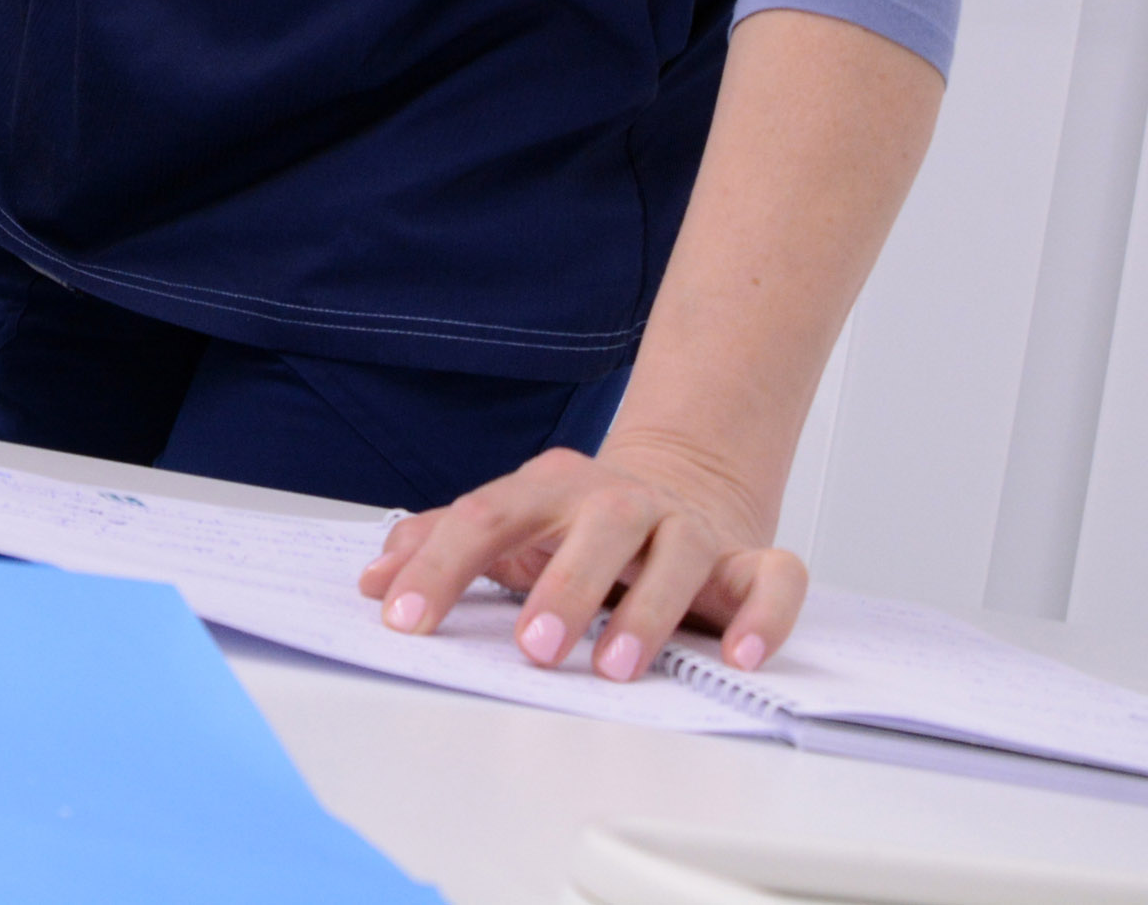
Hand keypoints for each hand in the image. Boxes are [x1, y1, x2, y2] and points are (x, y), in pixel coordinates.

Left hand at [354, 434, 806, 681]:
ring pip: (678, 551)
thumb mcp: (510, 525)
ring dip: (649, 610)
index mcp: (551, 488)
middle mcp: (622, 501)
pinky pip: (774, 578)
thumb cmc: (580, 524)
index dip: (440, 566)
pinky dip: (762, 616)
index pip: (486, 516)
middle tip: (534, 644)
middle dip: (565, 587)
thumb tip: (373, 579)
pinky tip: (736, 656)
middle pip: (597, 526)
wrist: (683, 481)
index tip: (403, 618)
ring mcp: (689, 527)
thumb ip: (442, 546)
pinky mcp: (749, 560)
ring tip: (617, 667)